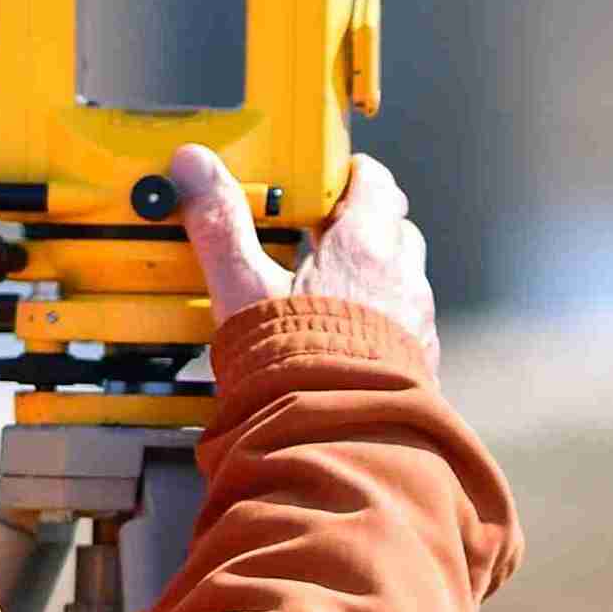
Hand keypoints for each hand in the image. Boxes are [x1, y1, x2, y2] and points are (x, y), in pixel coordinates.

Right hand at [169, 149, 432, 351]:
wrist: (342, 442)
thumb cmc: (298, 366)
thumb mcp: (245, 288)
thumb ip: (220, 226)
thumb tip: (194, 169)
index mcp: (366, 248)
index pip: (376, 184)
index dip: (352, 175)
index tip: (326, 177)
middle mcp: (403, 282)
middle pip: (394, 231)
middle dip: (361, 226)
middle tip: (319, 231)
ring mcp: (417, 325)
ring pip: (402, 282)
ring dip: (373, 278)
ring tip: (327, 291)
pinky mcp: (418, 366)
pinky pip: (405, 329)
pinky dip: (380, 323)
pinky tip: (346, 341)